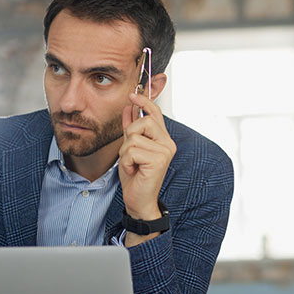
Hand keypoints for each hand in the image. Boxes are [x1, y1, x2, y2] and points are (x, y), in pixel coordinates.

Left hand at [120, 91, 175, 234]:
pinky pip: (133, 150)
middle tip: (130, 153)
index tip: (133, 94)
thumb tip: (129, 108)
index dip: (145, 102)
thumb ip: (131, 129)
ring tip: (132, 164)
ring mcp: (165, 151)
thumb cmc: (136, 176)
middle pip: (144, 121)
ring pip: (135, 137)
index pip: (156, 114)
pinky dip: (127, 161)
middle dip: (130, 135)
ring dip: (126, 152)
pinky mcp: (159, 160)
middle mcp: (168, 143)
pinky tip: (133, 170)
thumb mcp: (129, 149)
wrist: (138, 200)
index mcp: (163, 139)